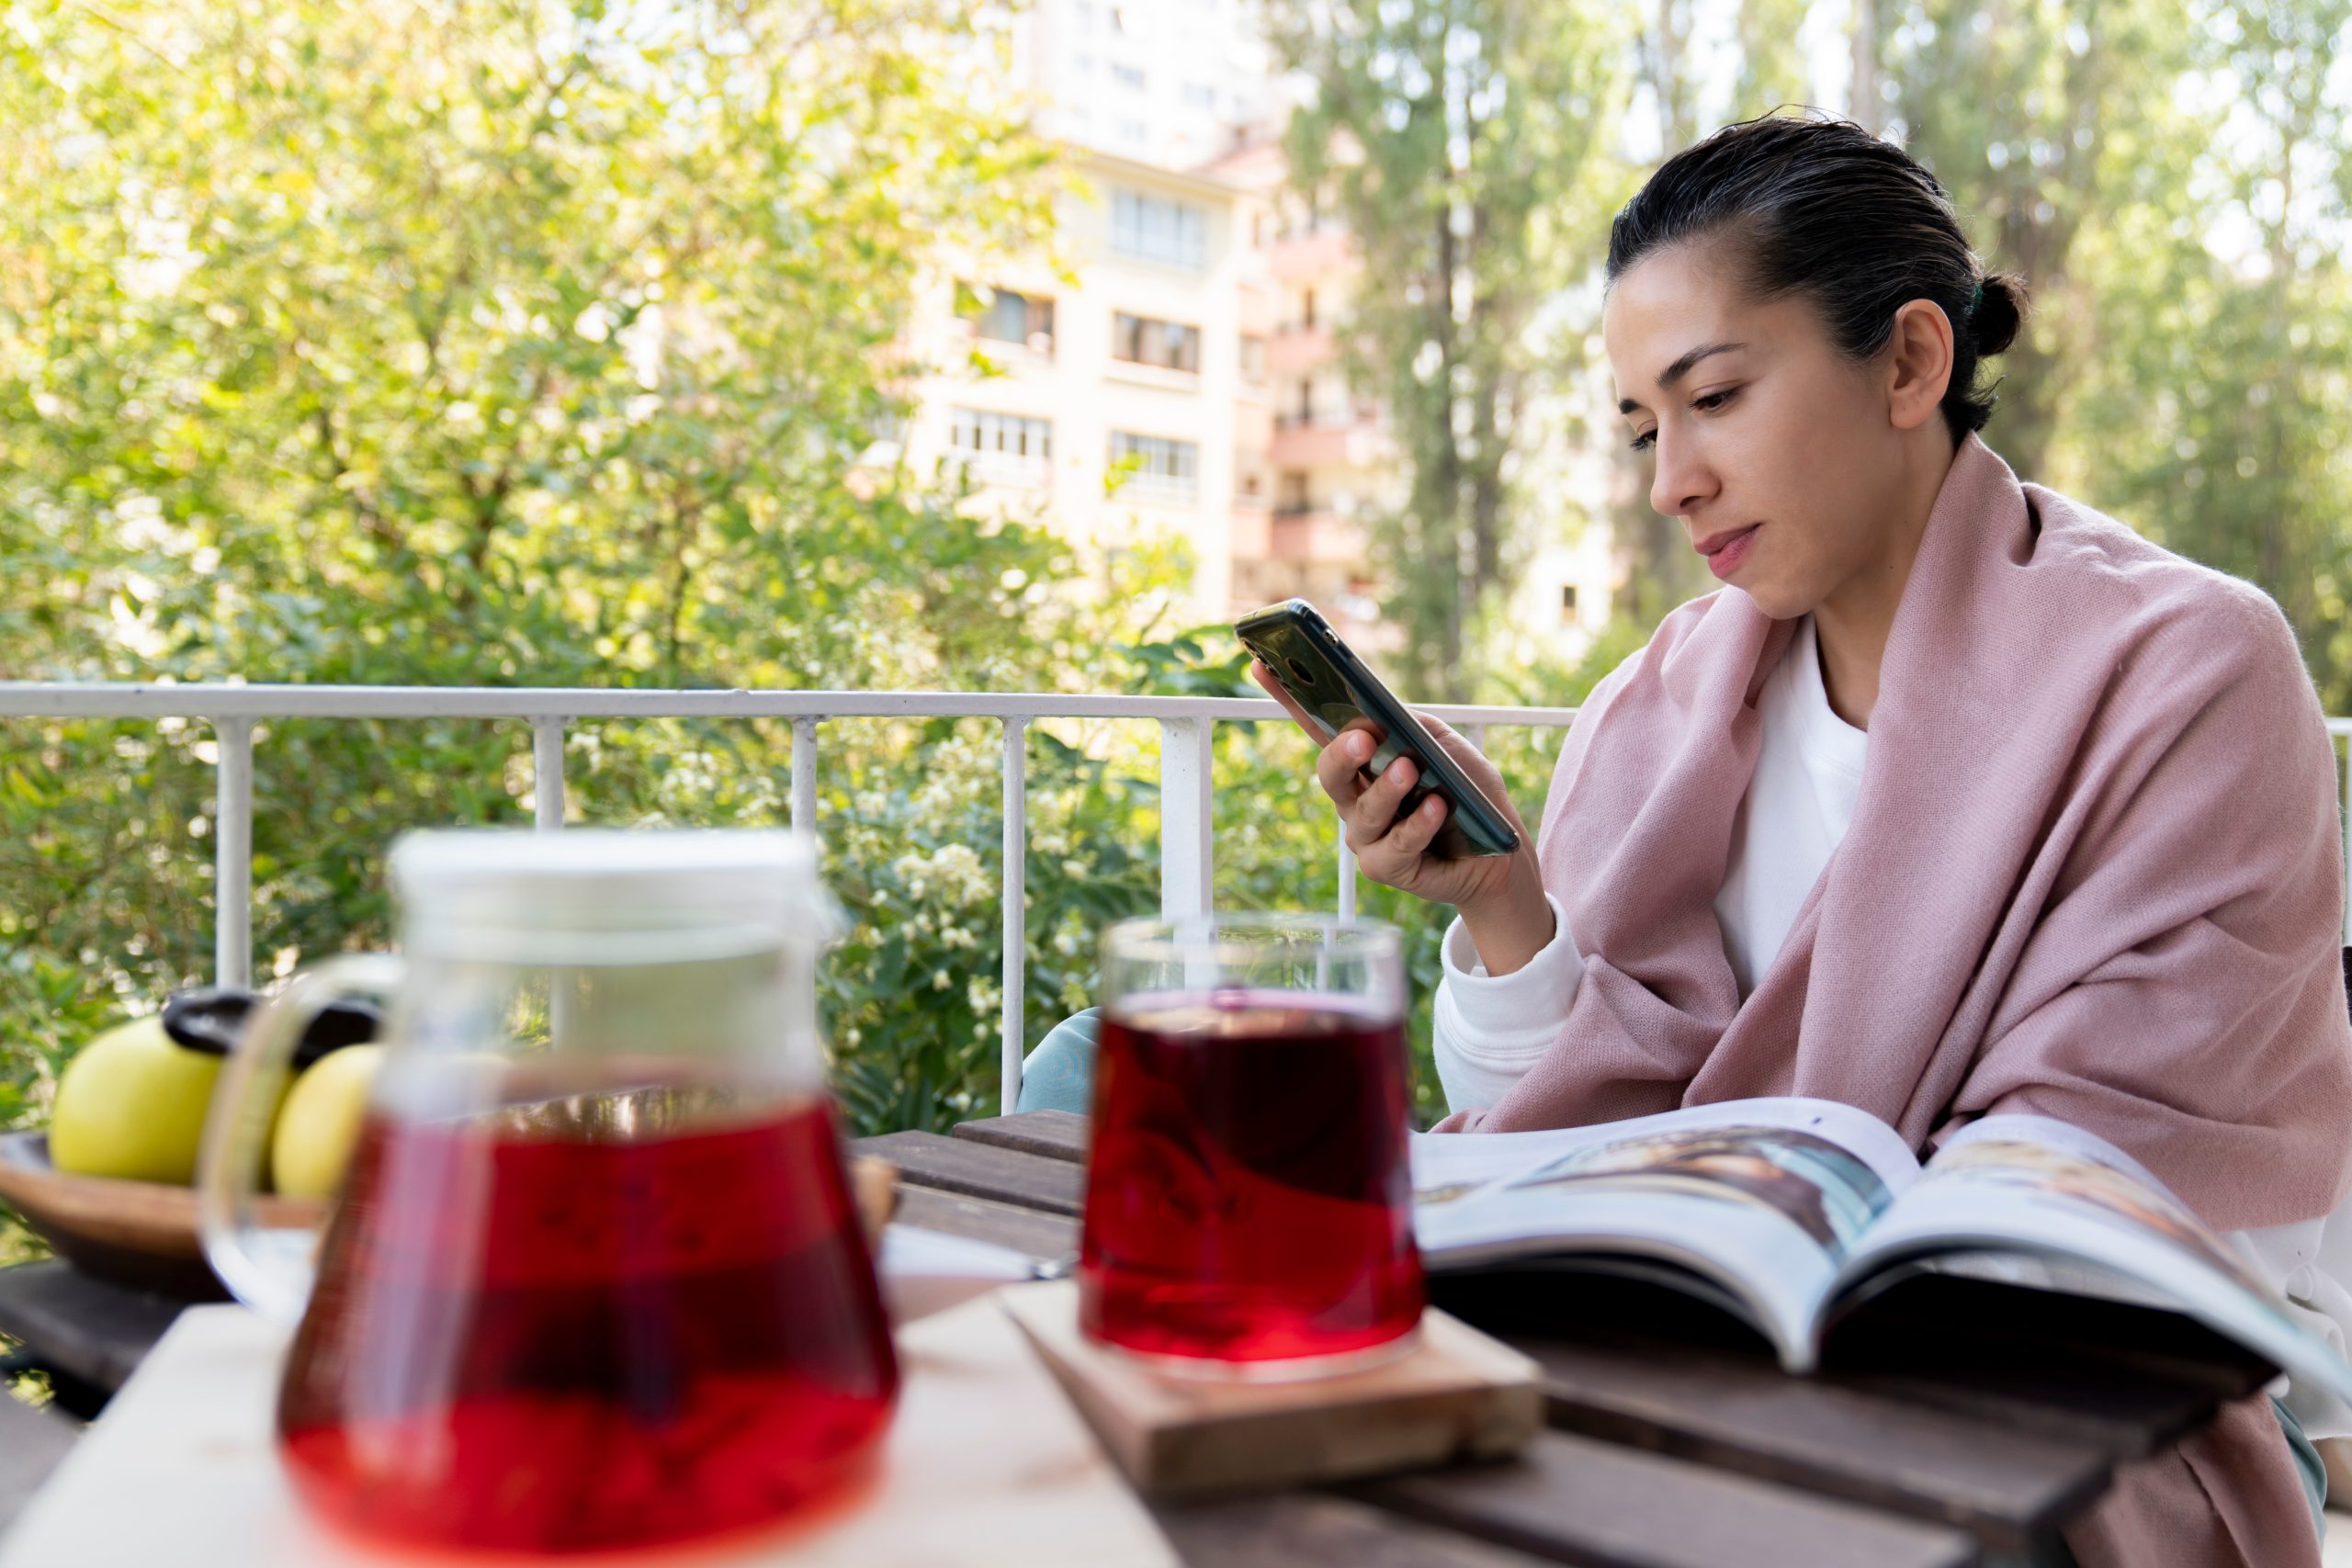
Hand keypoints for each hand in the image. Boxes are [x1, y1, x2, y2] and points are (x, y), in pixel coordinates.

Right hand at [1250, 662, 1553, 971]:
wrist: (1500, 852)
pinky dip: (1418, 824)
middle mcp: (1355, 797)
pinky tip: (1436, 807)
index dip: (1290, 699)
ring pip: (1363, 811)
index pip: (1320, 726)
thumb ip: (1412, 728)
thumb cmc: (1469, 793)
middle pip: (1330, 772)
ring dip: (1388, 790)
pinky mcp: (1386, 868)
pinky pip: (1395, 846)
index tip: (1264, 665)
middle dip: (1342, 753)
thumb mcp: (1446, 747)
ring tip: (1410, 770)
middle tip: (1363, 737)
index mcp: (1364, 761)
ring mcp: (1367, 835)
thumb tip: (1381, 717)